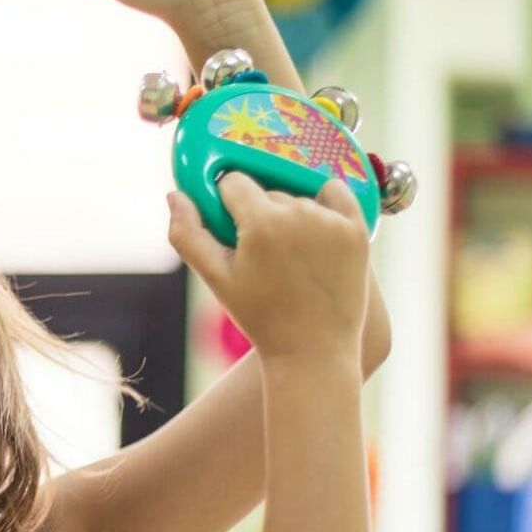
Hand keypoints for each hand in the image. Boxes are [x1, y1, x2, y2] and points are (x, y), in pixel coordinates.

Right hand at [168, 174, 368, 363]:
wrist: (313, 349)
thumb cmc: (260, 316)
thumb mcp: (215, 278)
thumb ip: (187, 234)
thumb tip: (175, 195)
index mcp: (261, 223)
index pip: (234, 182)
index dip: (226, 204)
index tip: (230, 228)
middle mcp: (300, 214)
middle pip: (265, 192)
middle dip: (258, 214)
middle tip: (260, 253)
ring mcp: (332, 221)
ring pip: (297, 197)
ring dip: (289, 216)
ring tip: (289, 256)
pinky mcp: (356, 229)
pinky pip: (335, 194)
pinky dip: (325, 203)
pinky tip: (316, 230)